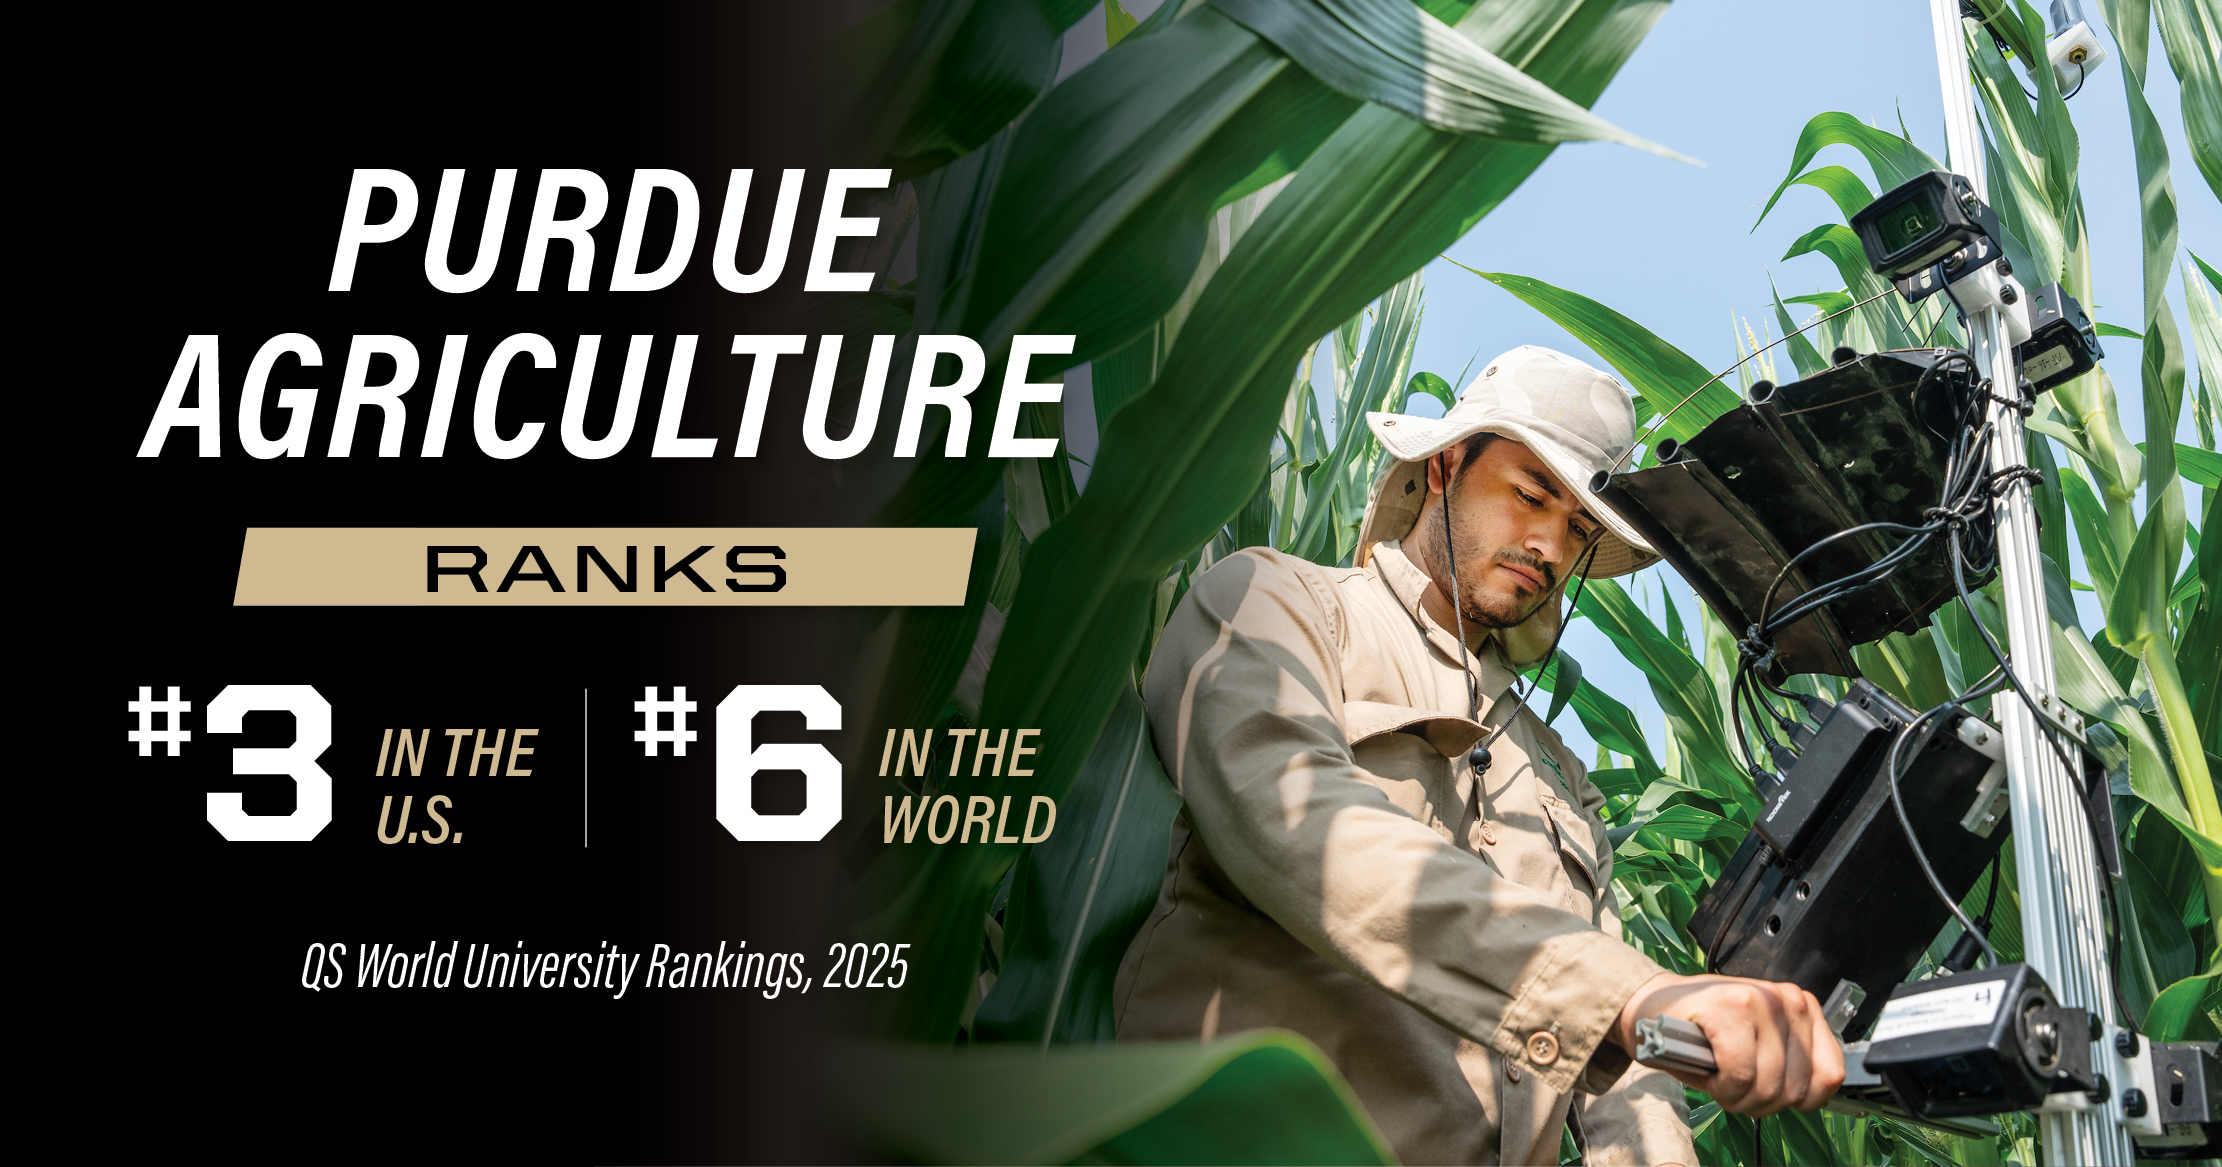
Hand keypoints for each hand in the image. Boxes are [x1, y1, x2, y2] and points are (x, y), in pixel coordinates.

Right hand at [1612, 971, 1844, 1115]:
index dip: (1800, 1099)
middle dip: (1760, 1103)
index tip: (1772, 1094)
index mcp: (1801, 1006)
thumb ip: (1790, 1062)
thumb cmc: (1704, 1030)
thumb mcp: (1759, 1043)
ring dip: (1738, 1097)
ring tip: (1720, 1079)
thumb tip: (1811, 1095)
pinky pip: (1740, 1075)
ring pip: (1767, 1086)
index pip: (1830, 1074)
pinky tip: (1710, 1073)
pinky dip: (1722, 1087)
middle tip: (1734, 1088)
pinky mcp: (1728, 1009)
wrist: (1652, 1006)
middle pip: (1794, 1088)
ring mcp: (1758, 1000)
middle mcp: (1785, 999)